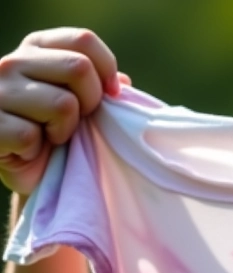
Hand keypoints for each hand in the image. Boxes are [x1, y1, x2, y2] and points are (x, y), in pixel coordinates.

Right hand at [0, 28, 127, 196]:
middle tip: (78, 123)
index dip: (107, 69)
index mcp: (37, 50)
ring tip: (51, 137)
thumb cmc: (61, 136)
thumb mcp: (83, 106)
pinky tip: (30, 150)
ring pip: (62, 105)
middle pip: (79, 68)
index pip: (83, 41)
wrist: (33, 175)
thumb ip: (99, 87)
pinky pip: (31, 136)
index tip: (112, 95)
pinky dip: (37, 150)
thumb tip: (122, 82)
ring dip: (65, 131)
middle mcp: (13, 62)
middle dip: (91, 102)